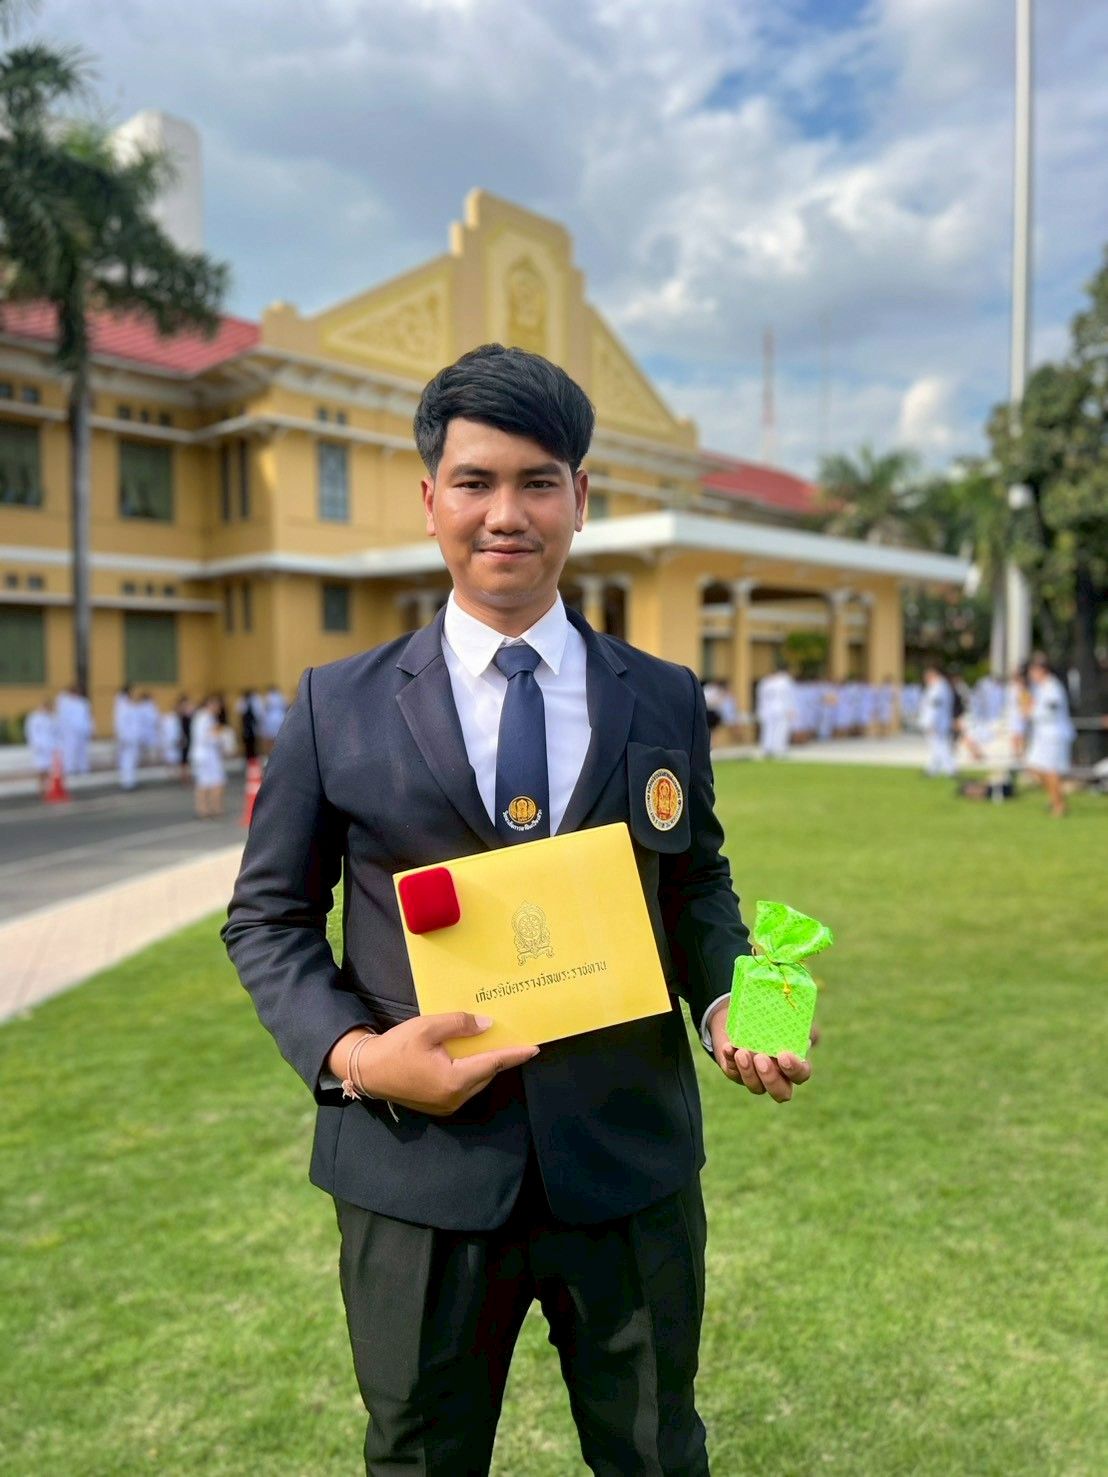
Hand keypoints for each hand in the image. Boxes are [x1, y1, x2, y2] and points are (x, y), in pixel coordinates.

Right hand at [330, 1013, 538, 1117]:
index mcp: (454, 1080)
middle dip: (500, 1057)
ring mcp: (446, 1105)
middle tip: (513, 1039)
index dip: (514, 1055)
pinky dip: (471, 1072)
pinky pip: (464, 1087)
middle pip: (486, 1074)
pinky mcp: (438, 1106)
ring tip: (493, 1045)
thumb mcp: (427, 1027)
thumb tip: (487, 1025)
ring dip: (485, 1065)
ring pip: (476, 1082)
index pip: (492, 1064)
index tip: (534, 1048)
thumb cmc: (396, 1047)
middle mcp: (455, 1097)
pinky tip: (470, 1056)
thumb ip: (459, 1024)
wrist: (367, 1070)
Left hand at [707, 1005, 811, 1102]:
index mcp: (794, 1065)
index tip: (784, 1055)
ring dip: (748, 1071)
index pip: (801, 1075)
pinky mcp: (736, 1074)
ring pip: (755, 1087)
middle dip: (771, 1078)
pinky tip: (728, 1048)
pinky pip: (733, 1074)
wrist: (743, 1017)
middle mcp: (777, 1077)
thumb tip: (812, 1033)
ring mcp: (756, 1079)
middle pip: (780, 1093)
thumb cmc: (771, 1021)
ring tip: (742, 1052)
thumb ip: (800, 1026)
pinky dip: (730, 1061)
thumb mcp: (786, 1020)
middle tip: (761, 1058)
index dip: (795, 1069)